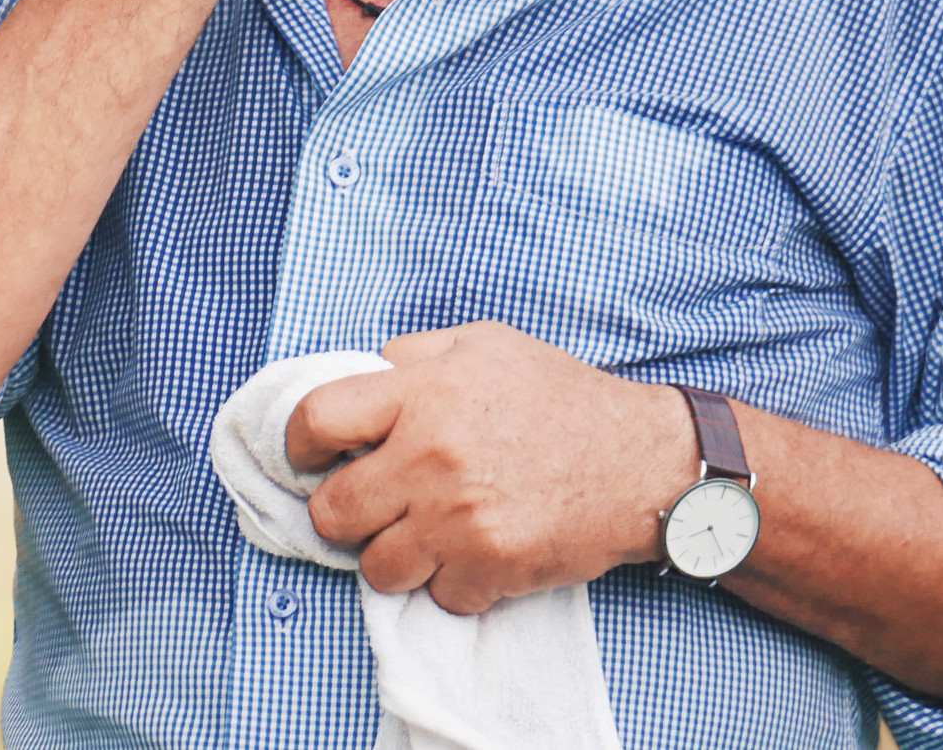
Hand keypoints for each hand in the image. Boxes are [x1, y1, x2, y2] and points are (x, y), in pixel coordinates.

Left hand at [286, 322, 697, 614]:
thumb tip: (362, 373)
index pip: (316, 420)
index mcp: (423, 393)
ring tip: (423, 532)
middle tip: (372, 503)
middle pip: (333, 510)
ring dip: (393, 555)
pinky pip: (435, 596)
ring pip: (376, 567)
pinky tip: (474, 551)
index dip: (300, 445)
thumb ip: (414, 356)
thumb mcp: (484, 345)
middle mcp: (432, 457)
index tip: (312, 457)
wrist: (643, 462)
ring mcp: (460, 520)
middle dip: (343, 511)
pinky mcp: (491, 569)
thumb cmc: (560, 397)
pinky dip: (451, 582)